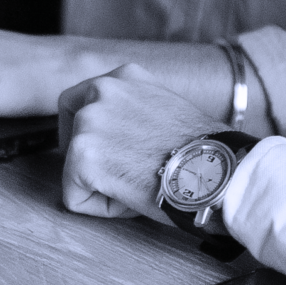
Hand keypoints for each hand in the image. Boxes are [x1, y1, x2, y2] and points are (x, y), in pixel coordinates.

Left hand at [58, 66, 222, 224]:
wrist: (217, 172)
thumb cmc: (202, 153)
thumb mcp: (166, 110)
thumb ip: (136, 112)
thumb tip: (121, 135)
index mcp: (125, 76)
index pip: (84, 98)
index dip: (93, 131)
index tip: (112, 149)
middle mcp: (102, 90)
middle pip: (68, 123)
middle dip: (82, 151)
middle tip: (113, 172)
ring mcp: (88, 122)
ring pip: (74, 165)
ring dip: (101, 183)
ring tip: (139, 185)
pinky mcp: (82, 157)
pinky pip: (76, 197)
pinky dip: (101, 208)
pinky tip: (134, 199)